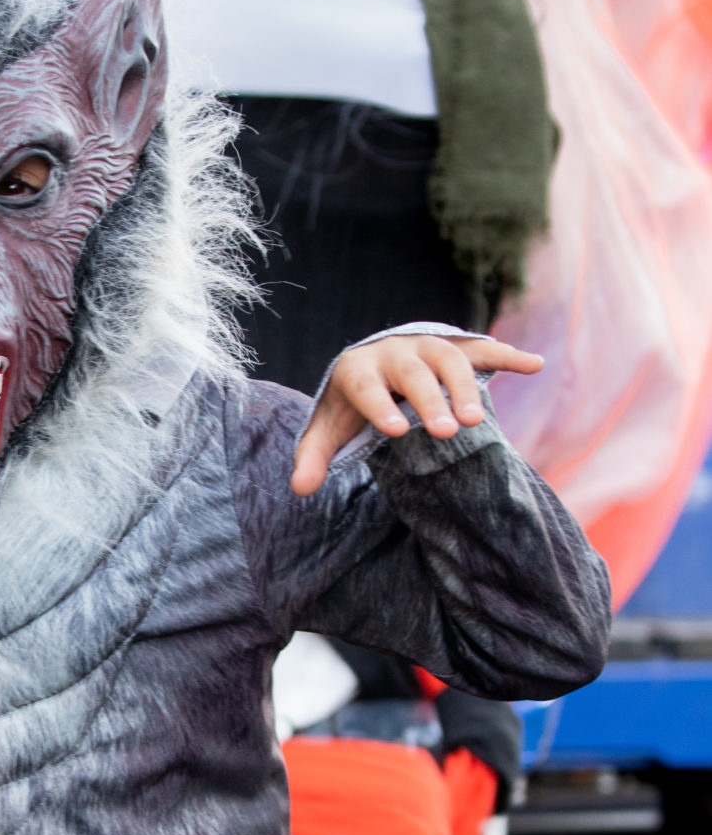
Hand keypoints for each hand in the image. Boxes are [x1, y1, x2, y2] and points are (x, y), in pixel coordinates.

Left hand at [291, 335, 542, 497]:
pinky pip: (482, 349)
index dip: (380, 406)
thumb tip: (299, 488)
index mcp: (357, 369)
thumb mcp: (328, 429)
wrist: (371, 364)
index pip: (366, 387)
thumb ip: (313, 456)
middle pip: (412, 371)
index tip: (397, 431)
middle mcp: (393, 351)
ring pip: (449, 359)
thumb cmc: (349, 404)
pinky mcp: (455, 347)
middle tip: (447, 431)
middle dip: (429, 399)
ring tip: (474, 423)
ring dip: (465, 387)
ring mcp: (426, 346)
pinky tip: (534, 364)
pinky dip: (507, 354)